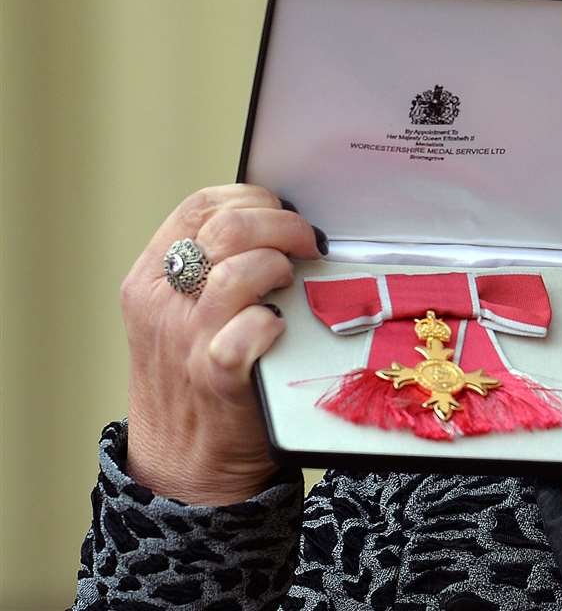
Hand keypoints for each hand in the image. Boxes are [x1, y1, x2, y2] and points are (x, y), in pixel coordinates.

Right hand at [121, 184, 321, 503]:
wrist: (184, 466)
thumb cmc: (195, 380)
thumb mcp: (181, 315)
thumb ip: (211, 268)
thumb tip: (278, 223)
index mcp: (150, 278)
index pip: (200, 206)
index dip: (252, 198)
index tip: (283, 212)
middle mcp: (162, 304)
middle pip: (227, 227)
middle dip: (282, 224)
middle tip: (308, 243)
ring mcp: (186, 340)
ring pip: (238, 269)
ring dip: (279, 267)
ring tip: (292, 283)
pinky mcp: (217, 376)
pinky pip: (250, 329)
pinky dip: (273, 322)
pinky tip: (281, 328)